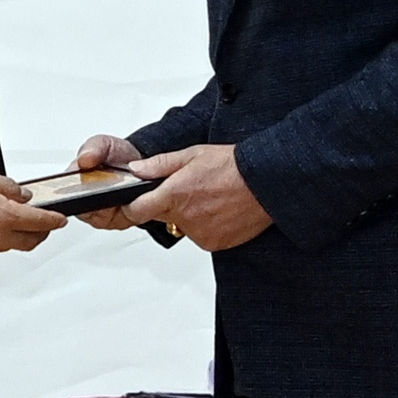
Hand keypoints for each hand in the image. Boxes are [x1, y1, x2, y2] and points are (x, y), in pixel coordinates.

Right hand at [0, 166, 61, 261]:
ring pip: (9, 245)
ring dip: (15, 235)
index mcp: (5, 217)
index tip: (61, 220)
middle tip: (43, 226)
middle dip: (41, 234)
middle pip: (30, 241)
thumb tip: (21, 195)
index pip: (40, 221)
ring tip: (6, 220)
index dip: (55, 220)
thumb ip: (7, 186)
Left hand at [119, 139, 271, 250]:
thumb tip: (136, 169)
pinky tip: (219, 210)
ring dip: (189, 216)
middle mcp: (184, 218)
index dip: (132, 207)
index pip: (135, 211)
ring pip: (182, 226)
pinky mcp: (214, 244)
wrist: (265, 183)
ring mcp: (199, 234)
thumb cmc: (232, 166)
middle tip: (189, 190)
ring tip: (209, 198)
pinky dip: (206, 226)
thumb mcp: (192, 154)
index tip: (134, 203)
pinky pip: (201, 236)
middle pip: (160, 217)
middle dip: (167, 206)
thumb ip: (159, 164)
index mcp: (174, 195)